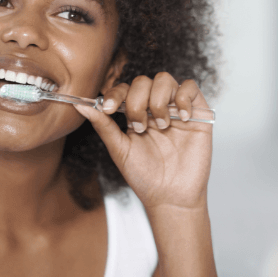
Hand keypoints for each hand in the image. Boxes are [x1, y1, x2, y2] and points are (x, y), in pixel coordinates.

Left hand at [73, 73, 212, 210]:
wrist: (171, 197)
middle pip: (144, 80)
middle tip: (140, 127)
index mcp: (136, 113)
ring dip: (158, 100)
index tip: (109, 109)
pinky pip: (190, 87)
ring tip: (160, 126)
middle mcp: (156, 106)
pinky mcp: (197, 111)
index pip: (125, 89)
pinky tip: (181, 118)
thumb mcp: (119, 149)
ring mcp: (176, 107)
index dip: (116, 93)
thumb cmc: (145, 176)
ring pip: (165, 79)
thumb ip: (103, 125)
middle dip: (137, 101)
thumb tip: (80, 106)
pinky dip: (183, 98)